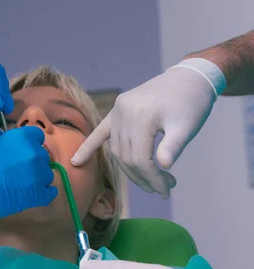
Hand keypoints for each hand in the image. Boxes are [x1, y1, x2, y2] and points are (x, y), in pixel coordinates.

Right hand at [0, 126, 56, 253]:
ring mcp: (37, 175)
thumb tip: (17, 148)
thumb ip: (10, 144)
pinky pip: (49, 193)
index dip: (29, 145)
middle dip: (32, 163)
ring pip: (46, 175)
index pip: (37, 137)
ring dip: (36, 179)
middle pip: (42, 157)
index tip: (21, 152)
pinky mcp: (36, 196)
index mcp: (22, 137)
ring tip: (20, 185)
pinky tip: (30, 194)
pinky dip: (42, 193)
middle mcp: (34, 153)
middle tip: (16, 171)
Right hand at [72, 67, 215, 196]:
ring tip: (152, 182)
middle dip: (144, 177)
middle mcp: (123, 111)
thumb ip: (174, 146)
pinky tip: (77, 162)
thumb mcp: (187, 126)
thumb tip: (163, 166)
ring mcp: (118, 109)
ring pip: (117, 149)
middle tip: (165, 188)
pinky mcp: (118, 108)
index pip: (140, 159)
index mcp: (140, 115)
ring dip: (130, 169)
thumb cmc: (192, 103)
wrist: (189, 78)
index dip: (152, 179)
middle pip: (127, 156)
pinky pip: (101, 131)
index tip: (167, 190)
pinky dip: (90, 146)